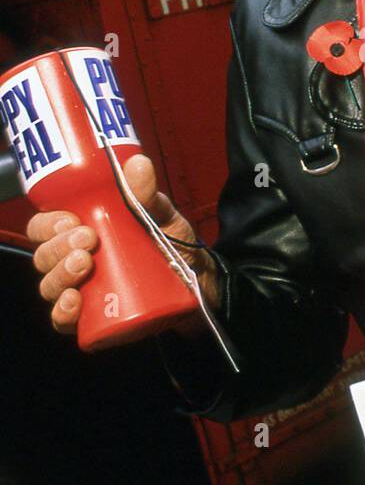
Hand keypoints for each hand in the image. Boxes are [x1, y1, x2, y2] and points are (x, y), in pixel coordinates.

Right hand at [26, 153, 220, 333]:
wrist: (201, 286)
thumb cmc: (174, 247)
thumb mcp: (163, 216)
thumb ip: (148, 194)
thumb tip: (138, 164)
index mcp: (82, 231)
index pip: (45, 227)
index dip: (47, 224)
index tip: (71, 219)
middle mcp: (76, 261)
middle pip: (43, 256)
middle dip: (57, 247)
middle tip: (88, 240)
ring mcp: (83, 291)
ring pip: (49, 286)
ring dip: (59, 276)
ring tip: (85, 265)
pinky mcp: (92, 320)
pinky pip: (63, 321)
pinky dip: (62, 312)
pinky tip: (74, 302)